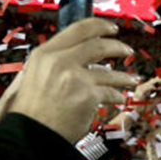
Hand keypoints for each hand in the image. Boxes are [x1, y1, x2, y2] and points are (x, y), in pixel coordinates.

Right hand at [0, 18, 137, 139]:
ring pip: (109, 72)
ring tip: (131, 79)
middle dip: (117, 47)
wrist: (29, 133)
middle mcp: (59, 61)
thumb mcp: (33, 76)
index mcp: (44, 54)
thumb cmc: (31, 109)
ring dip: (124, 76)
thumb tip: (76, 54)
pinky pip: (110, 93)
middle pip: (97, 46)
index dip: (98, 26)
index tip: (111, 28)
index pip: (76, 30)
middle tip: (127, 49)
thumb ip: (53, 63)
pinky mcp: (88, 95)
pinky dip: (117, 96)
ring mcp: (75, 78)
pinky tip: (119, 99)